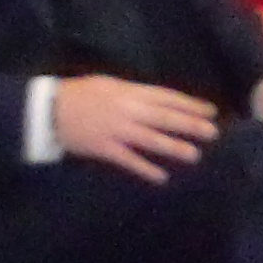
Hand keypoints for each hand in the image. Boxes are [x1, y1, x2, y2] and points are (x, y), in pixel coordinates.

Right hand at [53, 74, 221, 181]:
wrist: (49, 109)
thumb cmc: (79, 93)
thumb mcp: (109, 83)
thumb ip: (134, 93)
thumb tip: (159, 101)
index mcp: (129, 91)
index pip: (166, 97)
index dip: (189, 105)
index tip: (210, 111)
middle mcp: (127, 110)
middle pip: (164, 118)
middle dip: (190, 125)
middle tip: (213, 133)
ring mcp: (117, 130)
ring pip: (151, 139)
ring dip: (174, 147)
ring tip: (195, 155)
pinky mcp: (105, 149)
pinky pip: (129, 160)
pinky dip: (145, 169)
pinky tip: (162, 178)